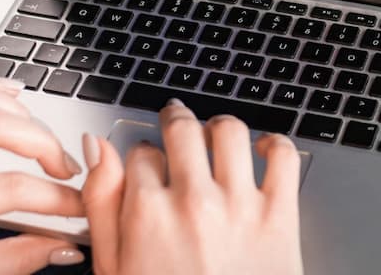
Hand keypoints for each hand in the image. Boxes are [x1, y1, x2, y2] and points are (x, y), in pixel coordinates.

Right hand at [82, 101, 303, 274]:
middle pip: (182, 128)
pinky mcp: (280, 216)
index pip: (140, 153)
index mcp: (147, 215)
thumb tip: (97, 149)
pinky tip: (264, 150)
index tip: (149, 166)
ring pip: (230, 131)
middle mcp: (193, 202)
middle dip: (176, 120)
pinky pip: (283, 156)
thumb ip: (102, 205)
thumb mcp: (115, 269)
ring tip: (217, 133)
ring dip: (220, 127)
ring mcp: (240, 206)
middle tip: (177, 120)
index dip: (143, 157)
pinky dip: (275, 143)